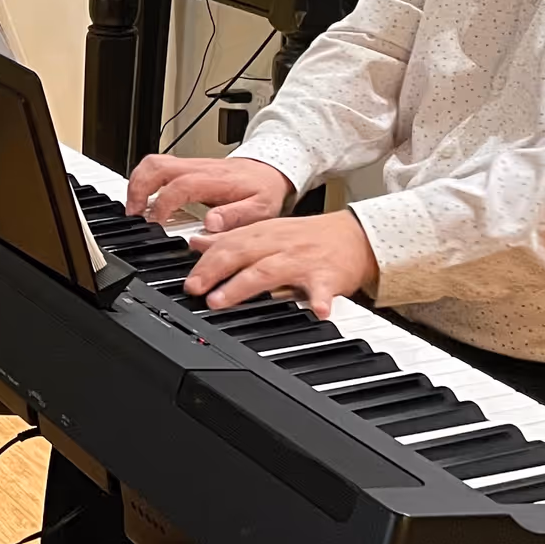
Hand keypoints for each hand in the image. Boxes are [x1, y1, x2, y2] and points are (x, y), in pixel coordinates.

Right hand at [126, 153, 290, 231]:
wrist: (269, 170)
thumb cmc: (263, 190)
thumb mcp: (261, 208)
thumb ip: (237, 216)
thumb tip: (211, 223)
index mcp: (214, 179)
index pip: (179, 187)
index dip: (163, 205)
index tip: (155, 223)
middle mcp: (198, 168)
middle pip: (157, 166)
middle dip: (138, 189)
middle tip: (133, 213)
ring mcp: (190, 165)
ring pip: (153, 162)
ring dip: (137, 182)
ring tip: (134, 207)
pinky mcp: (186, 167)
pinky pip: (157, 166)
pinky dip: (144, 180)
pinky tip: (144, 199)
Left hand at [181, 210, 379, 319]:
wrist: (355, 236)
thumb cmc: (308, 237)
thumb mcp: (267, 232)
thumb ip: (232, 239)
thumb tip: (196, 242)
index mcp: (263, 234)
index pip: (228, 244)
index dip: (206, 262)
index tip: (189, 281)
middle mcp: (279, 245)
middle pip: (241, 254)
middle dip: (215, 271)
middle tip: (196, 290)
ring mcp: (302, 261)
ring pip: (268, 271)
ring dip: (244, 286)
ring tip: (222, 300)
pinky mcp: (327, 277)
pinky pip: (322, 290)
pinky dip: (319, 301)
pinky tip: (316, 312)